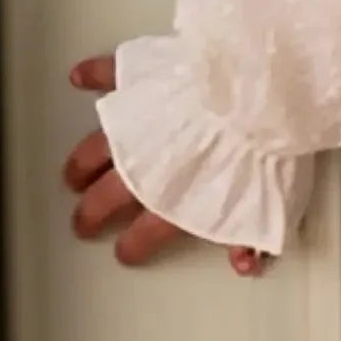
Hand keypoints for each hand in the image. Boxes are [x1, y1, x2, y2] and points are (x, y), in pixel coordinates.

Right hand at [62, 57, 268, 274]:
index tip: (124, 252)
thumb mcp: (266, 205)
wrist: (259, 95)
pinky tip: (79, 78)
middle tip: (83, 222)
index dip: (132, 247)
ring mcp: (136, 121)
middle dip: (91, 213)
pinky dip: (93, 75)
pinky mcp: (141, 80)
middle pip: (107, 197)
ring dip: (82, 163)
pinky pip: (109, 75)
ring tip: (73, 174)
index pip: (144, 235)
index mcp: (174, 202)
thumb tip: (246, 265)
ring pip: (96, 148)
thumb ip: (249, 236)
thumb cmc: (264, 149)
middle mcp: (145, 166)